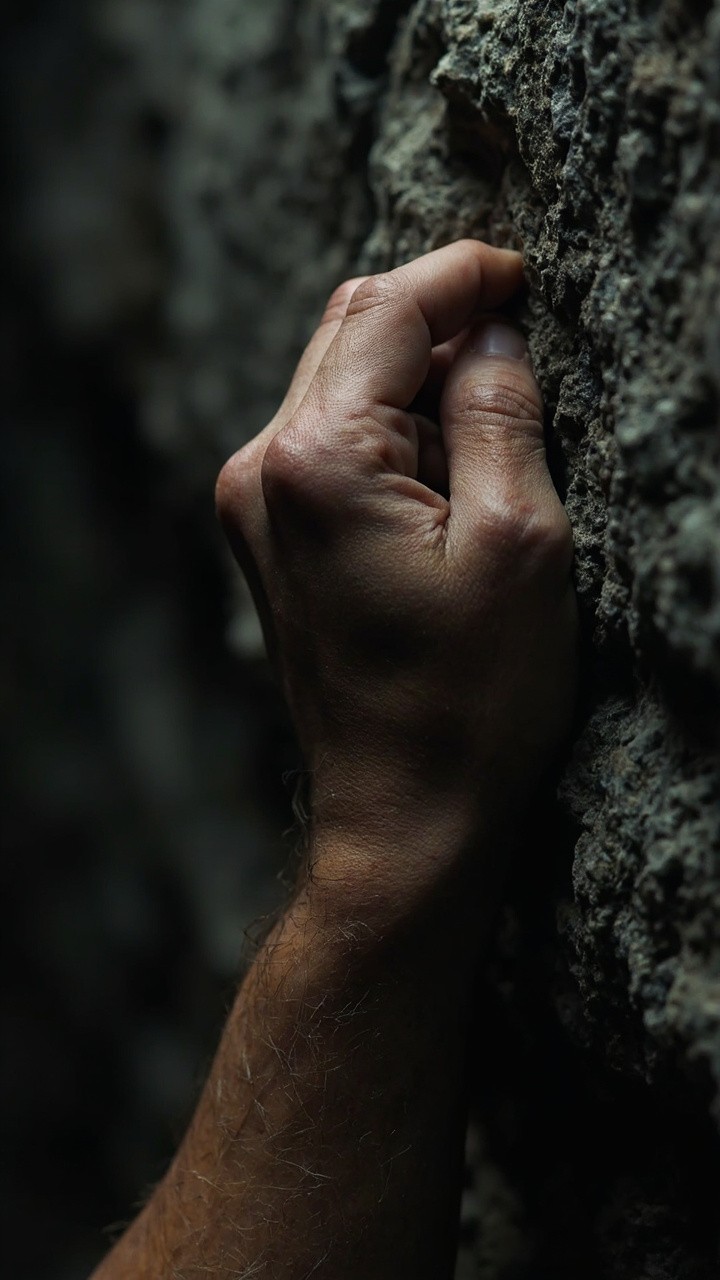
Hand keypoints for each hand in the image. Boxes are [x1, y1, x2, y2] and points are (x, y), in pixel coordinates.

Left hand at [217, 241, 577, 884]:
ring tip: (486, 465)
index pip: (387, 308)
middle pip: (351, 333)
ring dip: (418, 389)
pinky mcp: (268, 538)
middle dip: (438, 324)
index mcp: (317, 460)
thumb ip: (501, 413)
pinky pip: (330, 444)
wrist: (403, 815)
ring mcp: (253, 507)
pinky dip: (392, 437)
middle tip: (520, 353)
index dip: (462, 274)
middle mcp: (262, 471)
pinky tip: (444, 493)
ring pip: (341, 387)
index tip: (522, 275)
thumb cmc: (469, 700)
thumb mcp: (521, 543)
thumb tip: (493, 333)